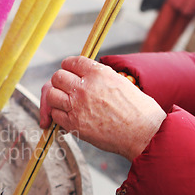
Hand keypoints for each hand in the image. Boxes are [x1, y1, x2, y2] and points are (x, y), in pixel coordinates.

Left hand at [40, 56, 165, 160]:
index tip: (70, 73)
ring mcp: (76, 105)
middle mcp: (84, 86)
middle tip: (66, 90)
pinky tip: (69, 116)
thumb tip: (83, 76)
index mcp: (98, 73)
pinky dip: (59, 115)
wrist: (143, 133)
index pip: (71, 62)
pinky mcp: (73, 123)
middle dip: (60, 83)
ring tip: (65, 103)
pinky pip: (55, 114)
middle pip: (57, 77)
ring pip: (51, 95)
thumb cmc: (137, 109)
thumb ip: (98, 77)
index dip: (68, 67)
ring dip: (56, 99)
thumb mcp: (119, 81)